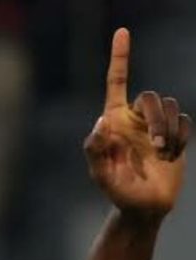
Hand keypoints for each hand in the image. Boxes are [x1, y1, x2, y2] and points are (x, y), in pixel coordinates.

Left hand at [84, 28, 189, 218]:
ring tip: (163, 154)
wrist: (144, 207)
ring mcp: (155, 126)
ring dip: (169, 130)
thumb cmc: (117, 191)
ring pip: (169, 106)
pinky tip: (173, 156)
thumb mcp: (101, 174)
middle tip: (157, 147)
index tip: (123, 32)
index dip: (120, 57)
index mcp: (113, 121)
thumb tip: (102, 123)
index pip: (117, 82)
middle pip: (150, 97)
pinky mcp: (175, 135)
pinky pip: (185, 121)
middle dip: (156, 120)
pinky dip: (181, 137)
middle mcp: (134, 119)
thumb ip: (95, 149)